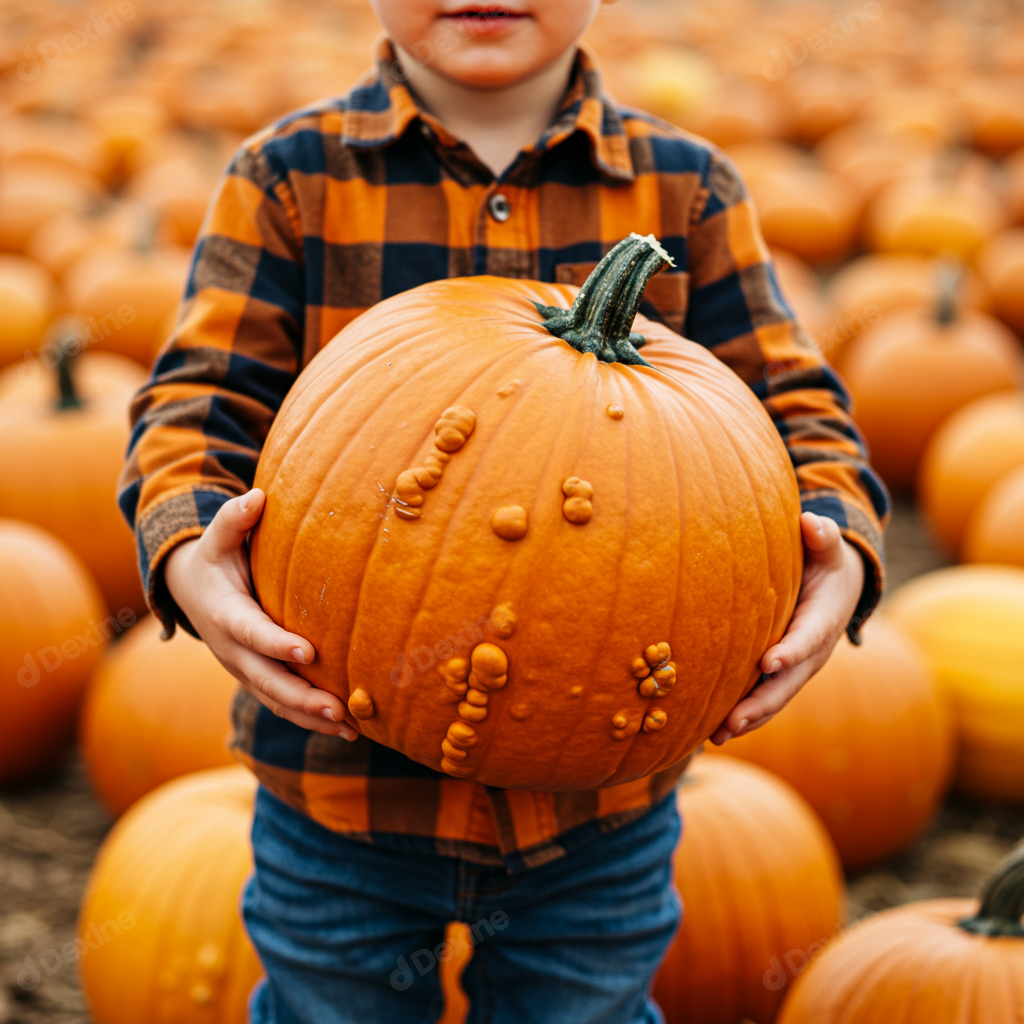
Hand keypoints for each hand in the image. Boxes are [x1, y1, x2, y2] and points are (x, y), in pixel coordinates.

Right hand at [163, 488, 357, 739]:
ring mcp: (243, 669)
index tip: (308, 651)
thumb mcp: (218, 536)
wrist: (189, 590)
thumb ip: (233, 518)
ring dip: (311, 718)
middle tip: (338, 709)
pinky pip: (281, 705)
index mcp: (224, 614)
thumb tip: (256, 497)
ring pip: (276, 700)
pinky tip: (346, 730)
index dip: (277, 644)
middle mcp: (232, 650)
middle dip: (302, 697)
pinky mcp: (256, 678)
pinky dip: (309, 720)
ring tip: (350, 729)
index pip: (252, 633)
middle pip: (267, 680)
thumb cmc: (214, 557)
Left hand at [709, 511, 864, 745]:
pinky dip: (745, 716)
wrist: (841, 589)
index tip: (770, 661)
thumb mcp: (827, 546)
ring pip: (775, 698)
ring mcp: (799, 668)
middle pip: (788, 681)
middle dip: (761, 702)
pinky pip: (766, 699)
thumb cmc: (825, 561)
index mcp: (823, 619)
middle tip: (733, 719)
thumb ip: (821, 536)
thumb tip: (811, 522)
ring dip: (748, 719)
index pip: (808, 637)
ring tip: (717, 735)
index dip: (792, 650)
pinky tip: (715, 732)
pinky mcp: (783, 675)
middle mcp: (813, 651)